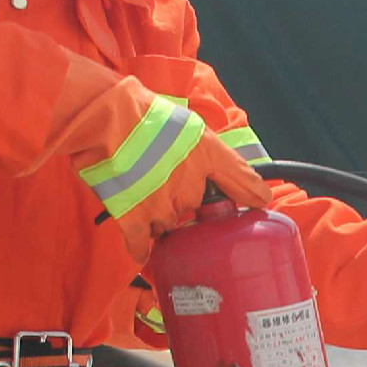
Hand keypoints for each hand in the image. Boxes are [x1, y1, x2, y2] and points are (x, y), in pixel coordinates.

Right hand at [78, 86, 276, 261]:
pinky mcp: (134, 217)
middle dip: (184, 202)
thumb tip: (215, 163)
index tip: (260, 201)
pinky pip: (142, 245)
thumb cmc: (143, 115)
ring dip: (159, 219)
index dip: (254, 194)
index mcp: (207, 157)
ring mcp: (163, 206)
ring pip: (168, 225)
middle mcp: (190, 186)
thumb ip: (204, 147)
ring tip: (141, 197)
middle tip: (165, 185)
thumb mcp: (186, 122)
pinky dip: (141, 249)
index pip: (244, 181)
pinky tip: (142, 252)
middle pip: (196, 208)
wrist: (106, 119)